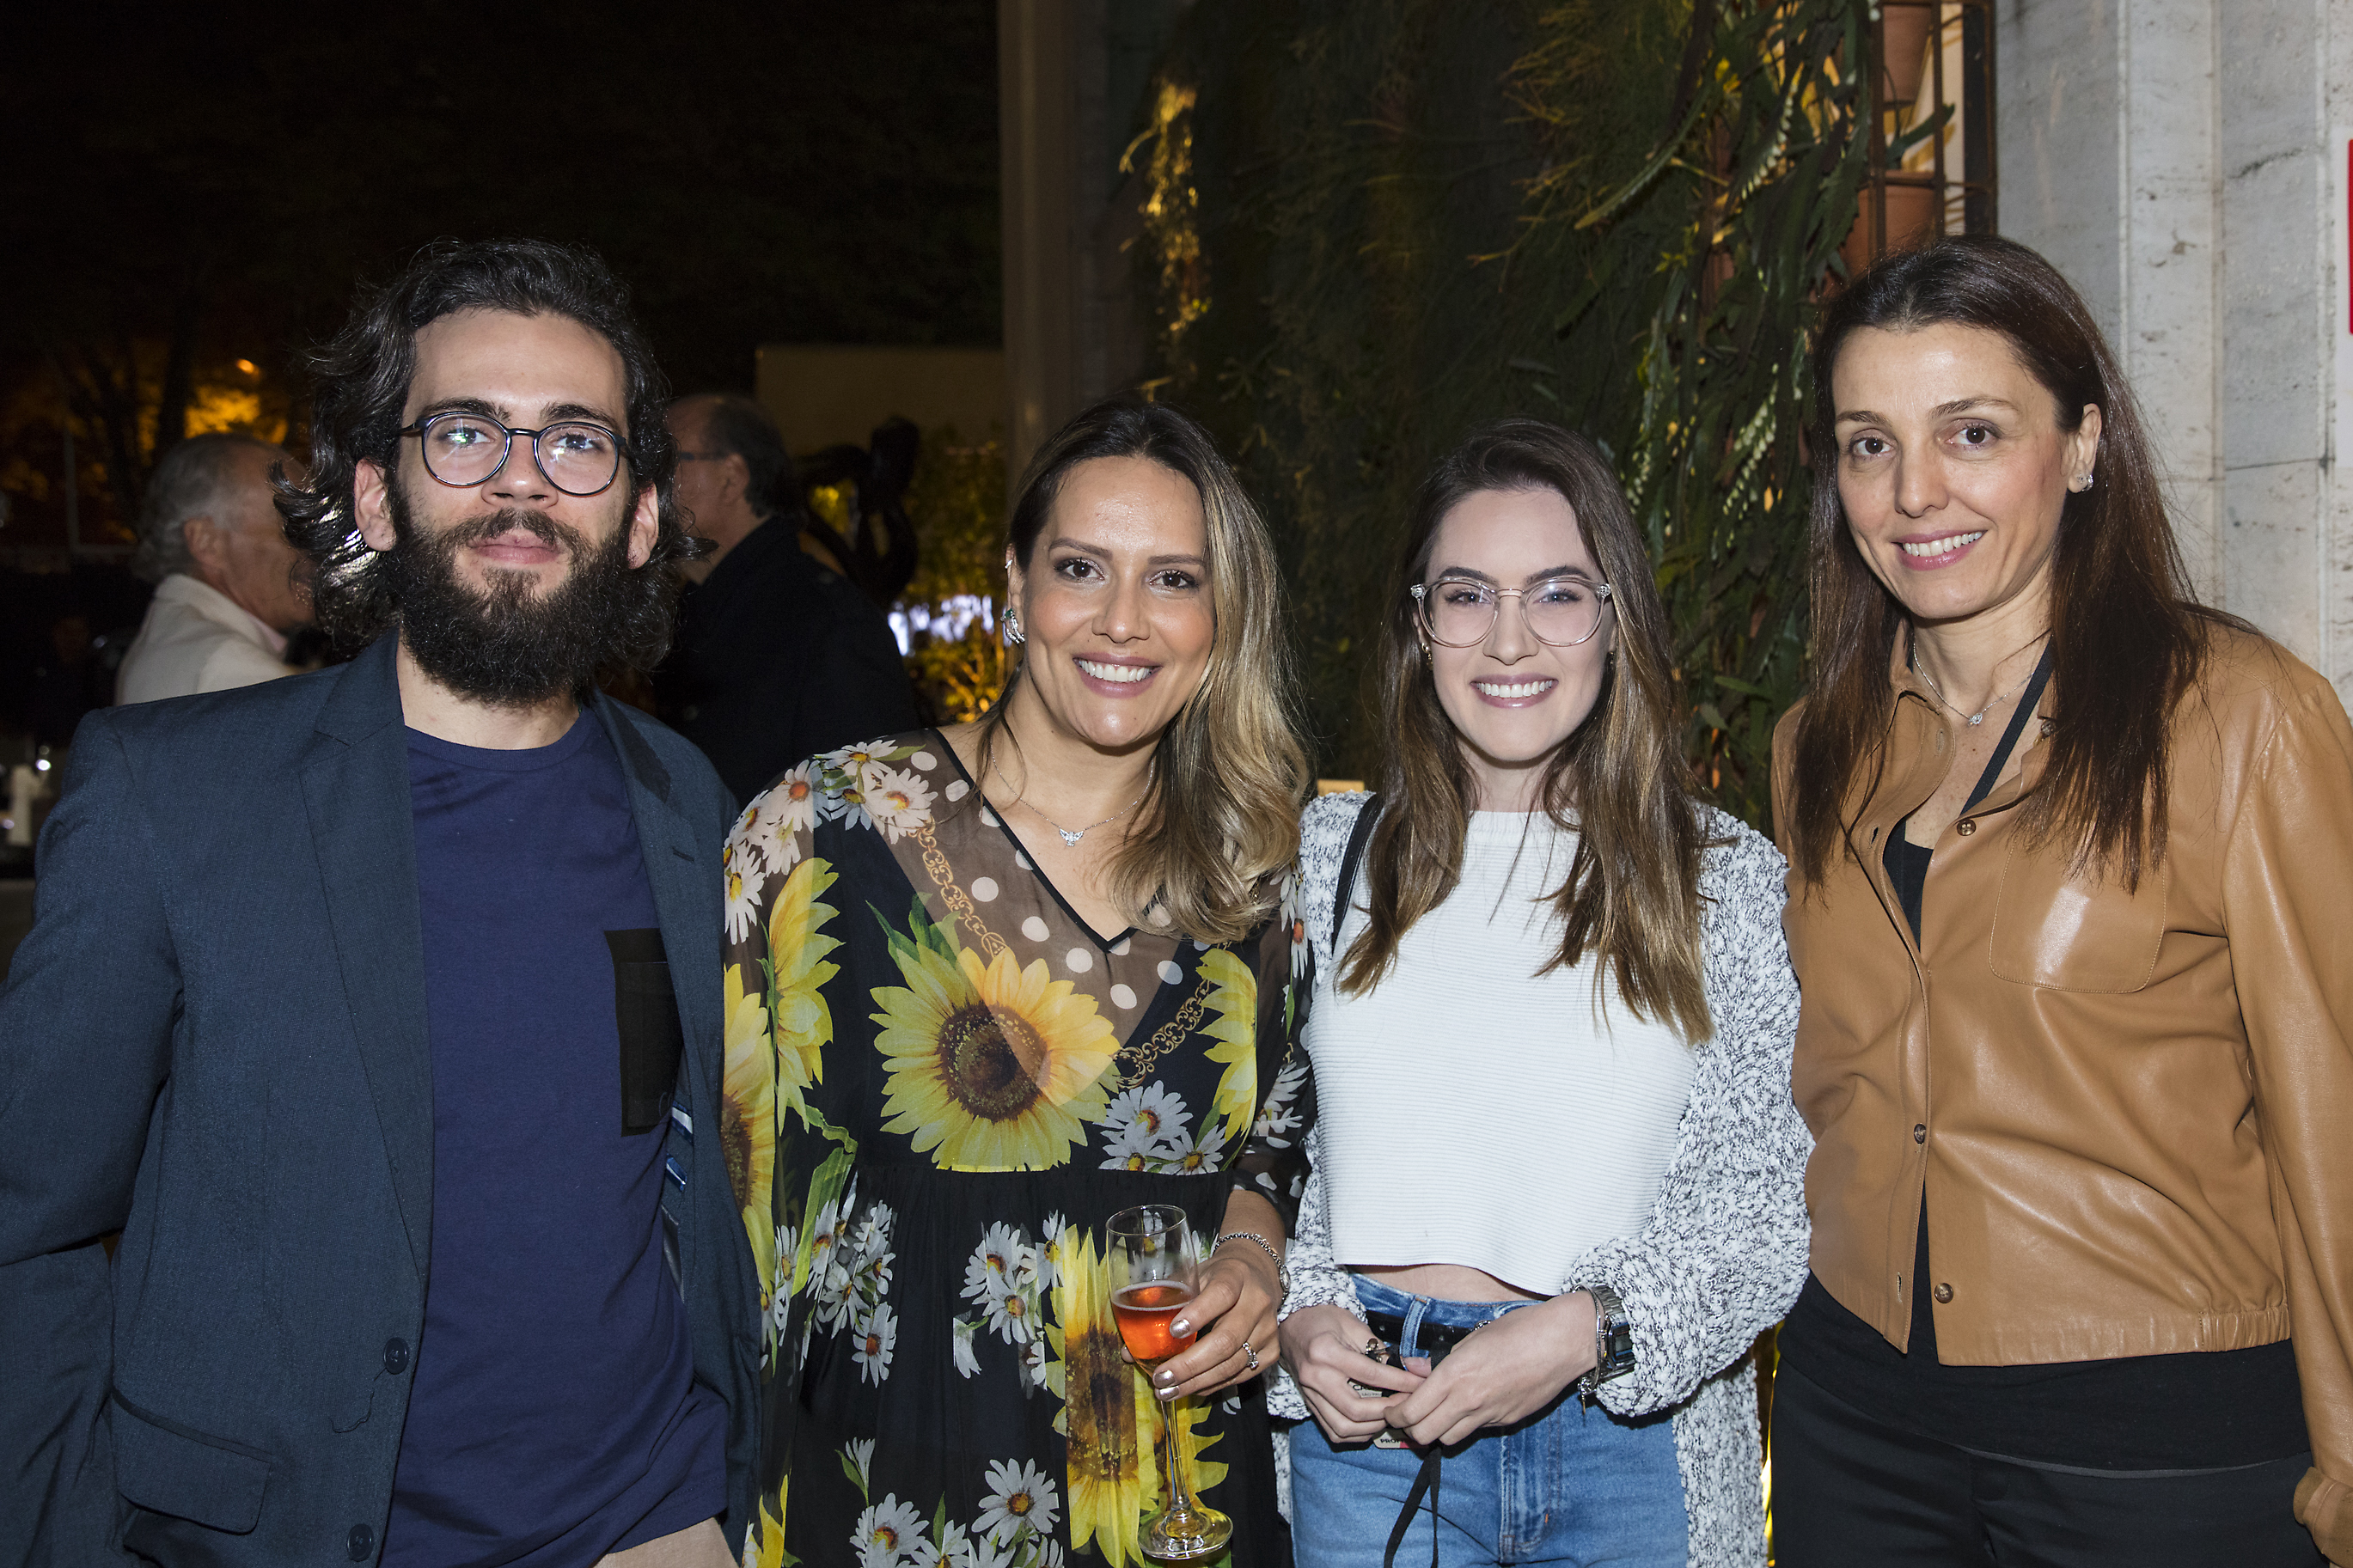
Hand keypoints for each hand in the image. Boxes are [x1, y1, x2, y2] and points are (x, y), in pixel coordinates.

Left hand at [1145, 1243, 1280, 1400]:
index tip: (1173, 1331)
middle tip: (1161, 1378)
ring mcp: (1268, 1329)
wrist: (1258, 1273)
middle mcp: (1258, 1302)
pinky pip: (1241, 1375)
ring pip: (1233, 1363)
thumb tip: (1129, 1349)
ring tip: (1168, 1392)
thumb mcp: (1194, 1276)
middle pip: (1226, 1339)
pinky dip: (1213, 1384)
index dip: (1198, 1314)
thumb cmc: (1217, 1276)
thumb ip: (1165, 1306)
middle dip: (1190, 1364)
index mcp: (1236, 1275)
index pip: (1221, 1294)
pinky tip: (1191, 1388)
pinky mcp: (1273, 1352)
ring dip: (1197, 1382)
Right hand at [1278, 1303, 1425, 1443]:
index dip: (1399, 1382)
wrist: (1292, 1325)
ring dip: (1372, 1427)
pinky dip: (1356, 1434)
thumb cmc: (1324, 1320)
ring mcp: (1309, 1394)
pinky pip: (1333, 1432)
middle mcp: (1315, 1377)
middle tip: (1407, 1404)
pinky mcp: (1309, 1405)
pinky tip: (1372, 1423)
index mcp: (1325, 1352)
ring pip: (1343, 1428)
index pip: (1369, 1374)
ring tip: (1391, 1414)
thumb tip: (1412, 1368)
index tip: (1419, 1384)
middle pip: (1355, 1409)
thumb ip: (1380, 1349)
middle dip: (1387, 1411)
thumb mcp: (1353, 1324)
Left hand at [1381, 1291, 1597, 1447]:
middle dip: (1410, 1429)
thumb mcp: (1471, 1339)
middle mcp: (1469, 1401)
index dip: (1395, 1415)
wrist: (1559, 1343)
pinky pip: (1475, 1430)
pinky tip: (1469, 1406)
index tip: (1392, 1410)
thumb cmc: (1516, 1331)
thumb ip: (1439, 1361)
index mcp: (1454, 1376)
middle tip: (1408, 1416)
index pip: (1412, 1412)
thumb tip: (1415, 1370)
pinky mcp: (1506, 1421)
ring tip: (1436, 1413)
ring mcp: (1489, 1415)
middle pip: (1424, 1435)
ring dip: (1437, 1431)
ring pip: (1448, 1440)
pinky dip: (1465, 1424)